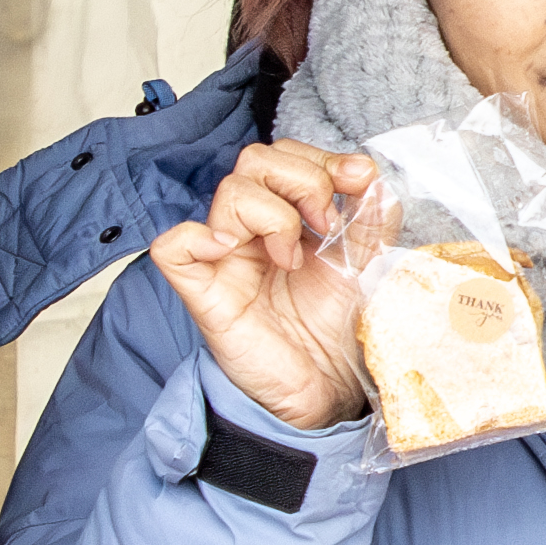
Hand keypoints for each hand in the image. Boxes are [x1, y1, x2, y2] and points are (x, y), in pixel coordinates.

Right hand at [153, 141, 384, 431]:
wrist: (321, 389)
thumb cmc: (332, 326)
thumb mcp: (365, 265)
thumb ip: (372, 219)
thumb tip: (372, 177)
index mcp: (289, 214)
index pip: (289, 155)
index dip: (323, 158)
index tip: (357, 182)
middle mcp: (253, 229)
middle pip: (256, 160)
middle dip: (304, 179)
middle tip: (326, 223)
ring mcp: (224, 257)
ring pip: (228, 193)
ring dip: (274, 215)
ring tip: (293, 257)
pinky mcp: (203, 291)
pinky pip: (172, 246)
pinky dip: (196, 237)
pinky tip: (229, 252)